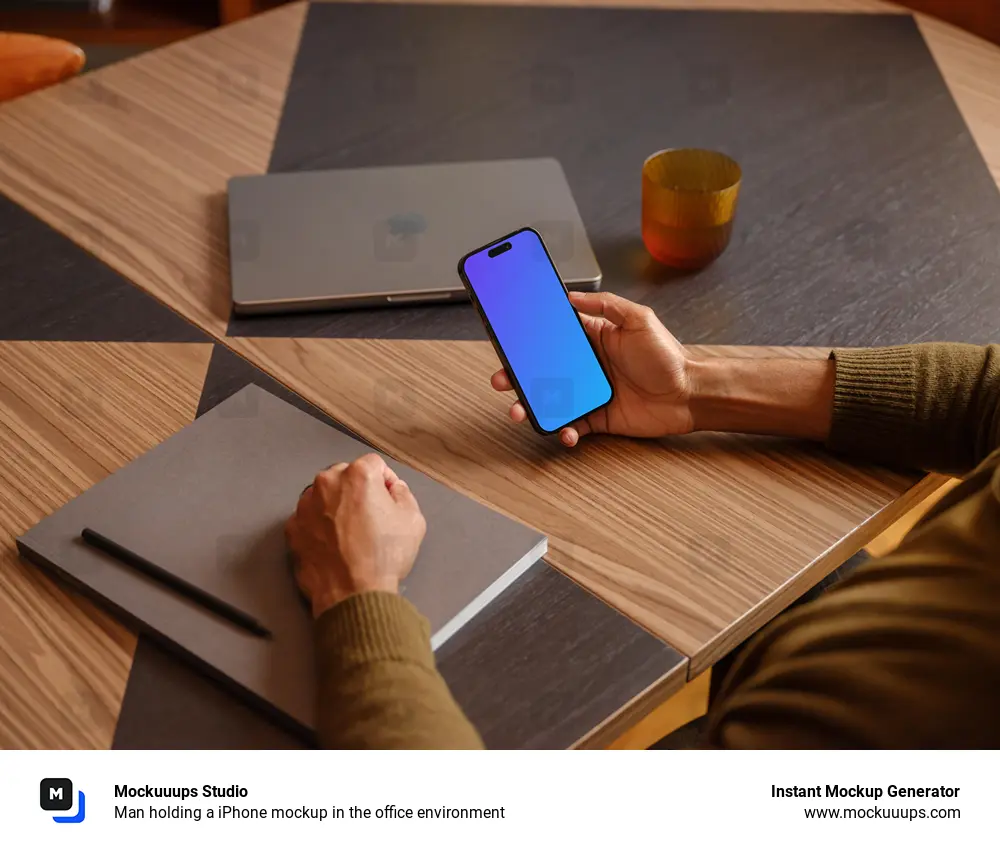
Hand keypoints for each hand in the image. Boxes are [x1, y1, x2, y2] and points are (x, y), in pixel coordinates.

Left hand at [285, 453, 426, 617]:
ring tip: (352, 534)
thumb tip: (394, 489)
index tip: (388, 497)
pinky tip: (335, 545)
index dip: (386, 481)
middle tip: (370, 517)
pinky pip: (309, 519)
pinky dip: (319, 526)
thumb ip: (403, 494)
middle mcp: (326, 484)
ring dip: (336, 507)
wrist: (353, 595)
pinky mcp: (293, 529)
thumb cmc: (382, 558)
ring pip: (324, 496)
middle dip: (358, 491)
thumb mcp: (413, 520)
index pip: (374, 464)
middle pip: (345, 476)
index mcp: (357, 476)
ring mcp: (305, 506)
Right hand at [490, 291, 694, 446]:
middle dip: (516, 375)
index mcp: (592, 339)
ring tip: (518, 410)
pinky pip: (571, 425)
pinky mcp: (597, 418)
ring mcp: (588, 393)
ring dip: (530, 406)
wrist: (689, 395)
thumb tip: (572, 295)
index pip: (552, 335)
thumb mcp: (640, 320)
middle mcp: (585, 366)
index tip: (506, 336)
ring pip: (549, 400)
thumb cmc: (668, 357)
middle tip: (501, 378)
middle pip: (541, 370)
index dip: (528, 336)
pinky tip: (563, 432)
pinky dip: (563, 431)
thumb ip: (607, 305)